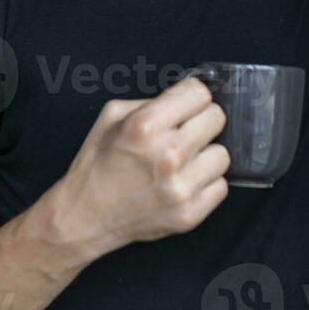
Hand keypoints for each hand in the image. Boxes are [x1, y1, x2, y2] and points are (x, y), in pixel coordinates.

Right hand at [48, 76, 229, 257]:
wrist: (85, 217)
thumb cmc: (97, 163)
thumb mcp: (111, 117)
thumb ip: (150, 102)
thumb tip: (184, 99)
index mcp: (145, 126)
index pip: (199, 93)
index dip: (191, 97)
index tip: (185, 106)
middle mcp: (168, 155)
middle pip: (217, 119)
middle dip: (200, 121)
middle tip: (184, 132)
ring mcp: (182, 188)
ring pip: (223, 154)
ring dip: (205, 155)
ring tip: (183, 162)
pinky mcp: (191, 214)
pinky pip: (220, 186)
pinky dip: (205, 183)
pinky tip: (183, 183)